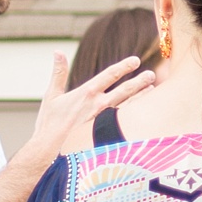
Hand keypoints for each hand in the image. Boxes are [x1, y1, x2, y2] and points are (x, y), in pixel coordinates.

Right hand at [30, 48, 152, 164]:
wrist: (49, 151)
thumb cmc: (49, 124)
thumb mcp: (52, 95)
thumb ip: (58, 72)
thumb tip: (57, 51)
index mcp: (87, 92)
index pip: (110, 74)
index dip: (124, 66)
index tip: (135, 61)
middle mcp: (99, 105)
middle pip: (126, 89)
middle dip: (140, 81)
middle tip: (152, 74)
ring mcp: (105, 121)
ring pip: (129, 105)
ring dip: (142, 96)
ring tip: (153, 89)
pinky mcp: (107, 134)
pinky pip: (126, 123)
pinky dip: (137, 116)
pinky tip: (145, 114)